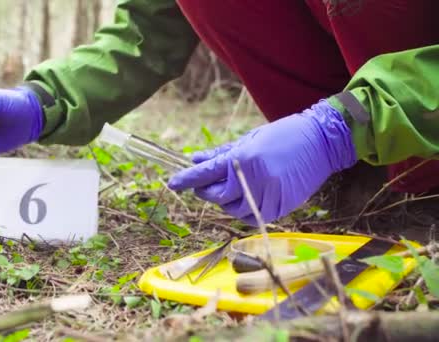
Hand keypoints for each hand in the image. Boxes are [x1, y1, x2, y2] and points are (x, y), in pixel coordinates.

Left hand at [168, 100, 356, 224]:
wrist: (322, 142)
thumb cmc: (283, 135)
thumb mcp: (249, 139)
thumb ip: (221, 153)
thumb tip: (195, 160)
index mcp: (244, 158)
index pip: (207, 173)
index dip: (187, 179)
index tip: (173, 183)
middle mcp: (255, 179)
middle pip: (218, 196)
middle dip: (207, 192)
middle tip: (205, 185)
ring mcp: (269, 195)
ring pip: (234, 210)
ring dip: (226, 202)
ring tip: (232, 188)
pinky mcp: (281, 207)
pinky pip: (253, 217)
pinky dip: (244, 211)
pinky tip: (247, 198)